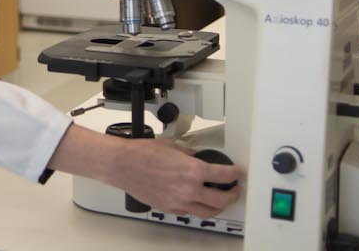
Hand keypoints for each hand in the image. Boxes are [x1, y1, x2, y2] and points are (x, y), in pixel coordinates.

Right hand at [110, 138, 241, 217]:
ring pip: (207, 212)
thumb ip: (188, 153)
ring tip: (220, 201)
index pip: (224, 176)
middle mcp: (188, 189)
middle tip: (234, 190)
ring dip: (218, 207)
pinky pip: (189, 212)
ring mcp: (179, 202)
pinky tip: (196, 201)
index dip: (234, 174)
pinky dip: (196, 208)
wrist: (123, 165)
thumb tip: (196, 156)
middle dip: (232, 195)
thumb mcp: (171, 145)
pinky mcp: (169, 208)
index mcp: (193, 171)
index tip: (236, 173)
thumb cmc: (142, 153)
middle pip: (221, 200)